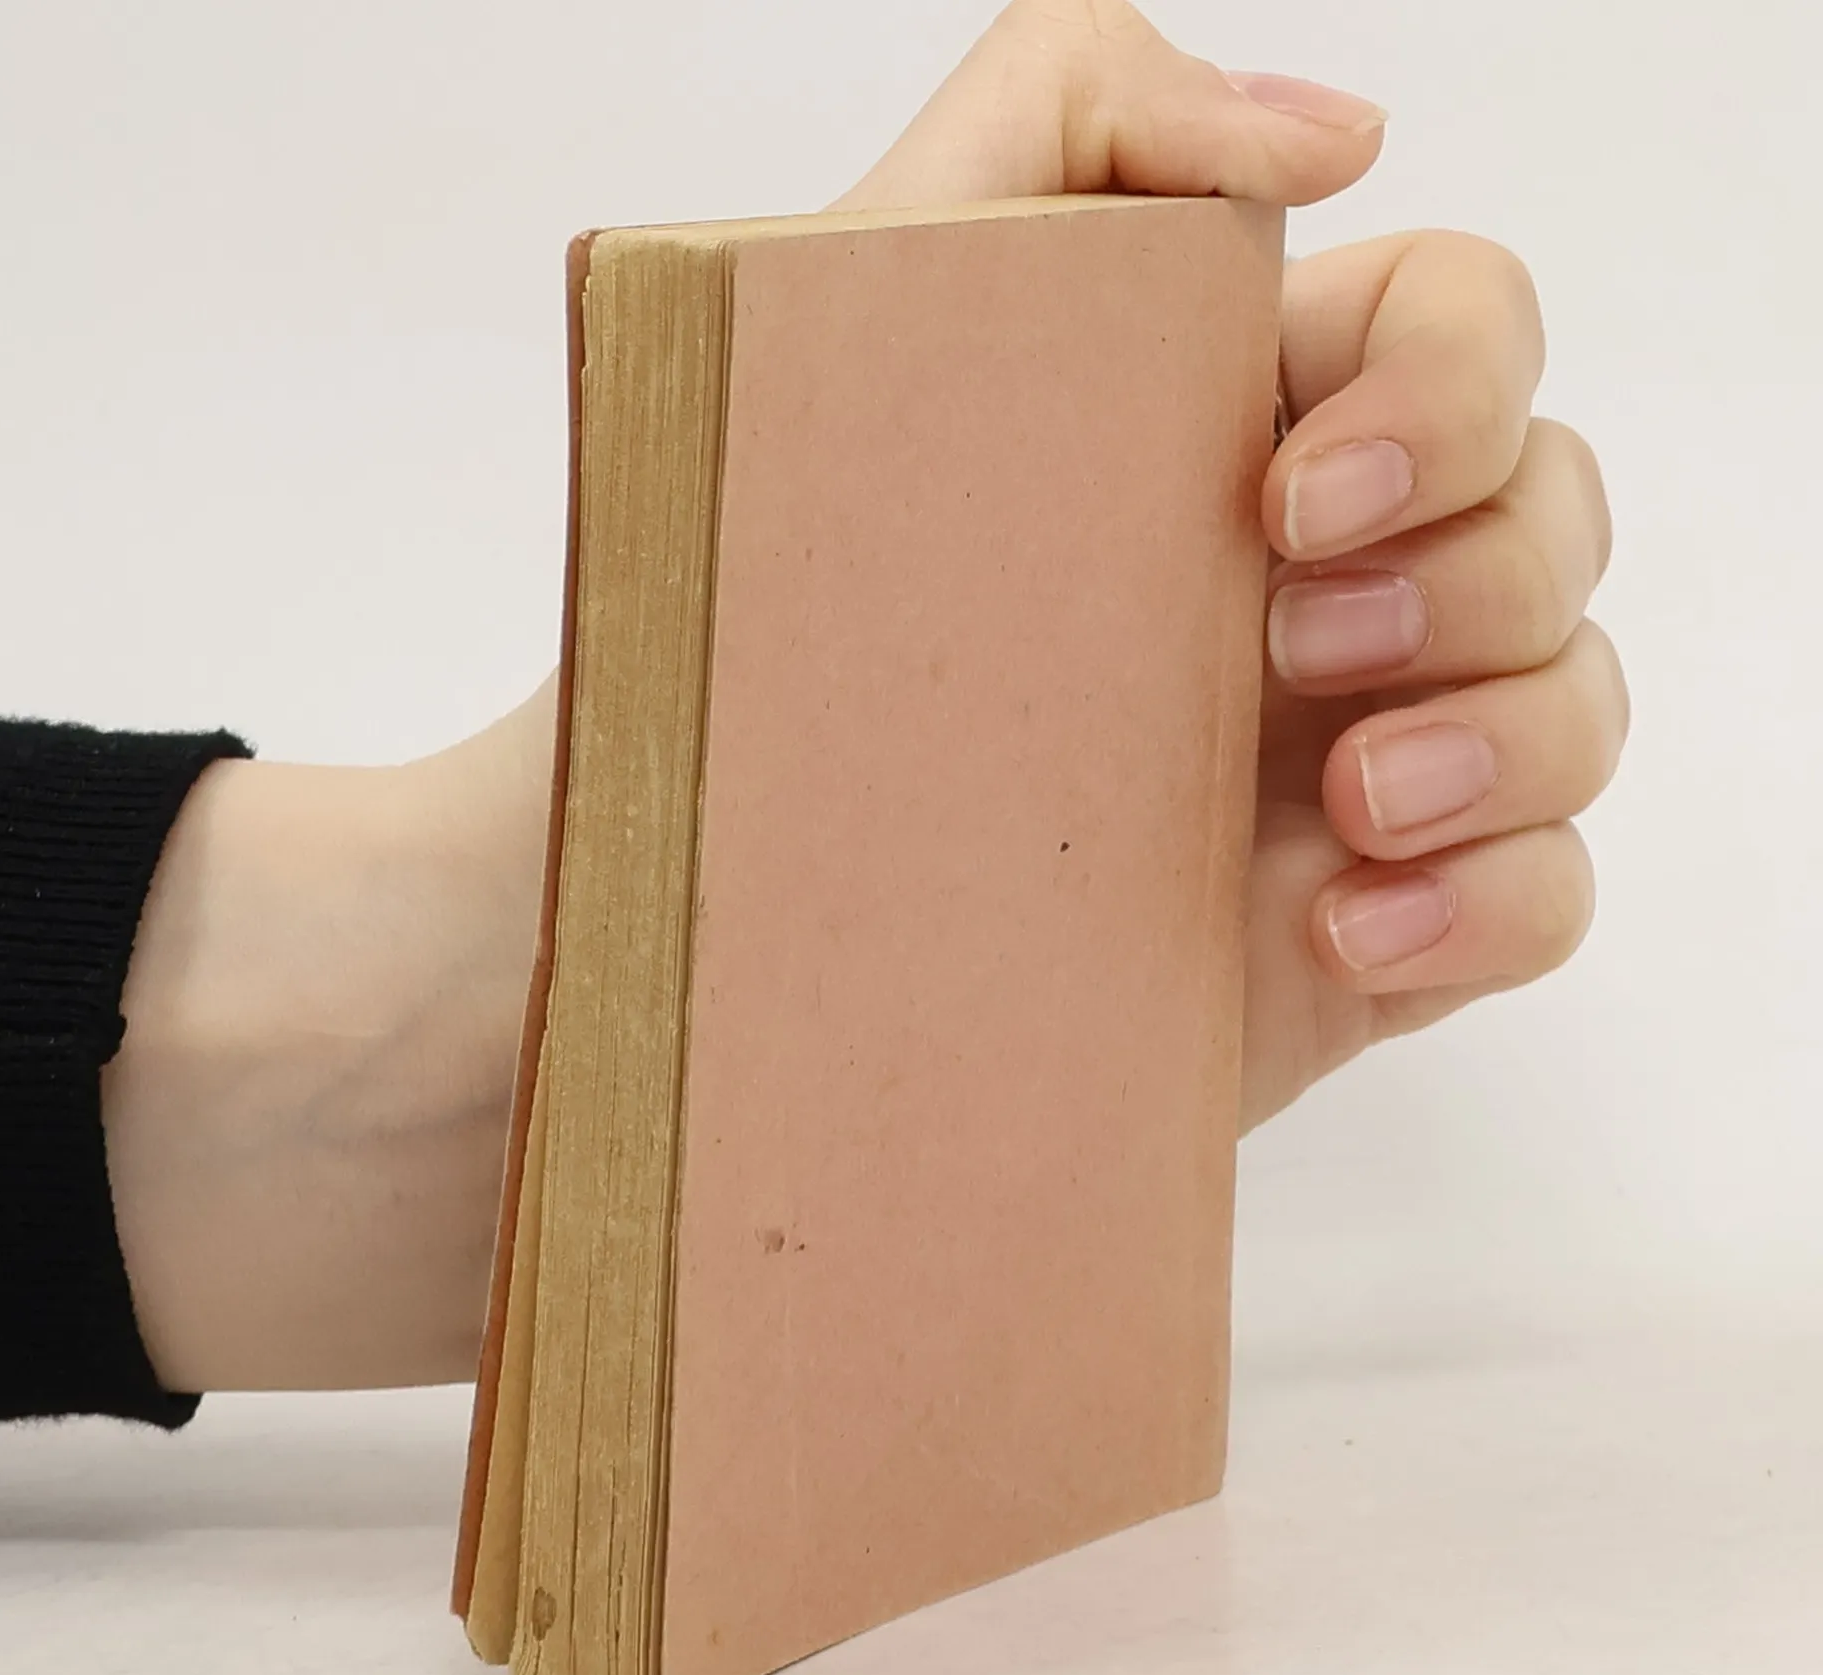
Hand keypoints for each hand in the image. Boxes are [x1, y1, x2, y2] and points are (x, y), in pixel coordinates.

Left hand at [836, 0, 1623, 1133]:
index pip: (1462, 331)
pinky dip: (1489, 906)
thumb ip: (1061, 123)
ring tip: (1346, 802)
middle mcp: (1319, 586)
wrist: (718, 905)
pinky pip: (1541, 898)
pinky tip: (1343, 929)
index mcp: (1234, 435)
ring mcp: (1352, 767)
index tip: (1287, 492)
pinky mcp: (1354, 933)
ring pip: (1575, 701)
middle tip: (1284, 649)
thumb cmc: (764, 622)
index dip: (1445, 390)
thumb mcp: (851, 316)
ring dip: (1509, 737)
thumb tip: (1336, 140)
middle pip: (1552, 509)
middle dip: (1472, 570)